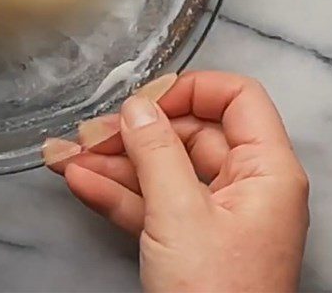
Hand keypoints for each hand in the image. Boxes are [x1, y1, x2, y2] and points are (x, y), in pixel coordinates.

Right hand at [47, 72, 308, 292]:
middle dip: (134, 132)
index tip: (145, 101)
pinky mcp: (188, 240)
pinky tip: (79, 180)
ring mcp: (215, 214)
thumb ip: (156, 152)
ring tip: (66, 154)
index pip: (237, 99)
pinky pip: (150, 202)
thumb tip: (137, 105)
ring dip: (113, 162)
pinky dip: (116, 192)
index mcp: (265, 171)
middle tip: (91, 133)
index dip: (190, 91)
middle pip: (188, 133)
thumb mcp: (179, 215)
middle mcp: (245, 186)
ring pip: (161, 169)